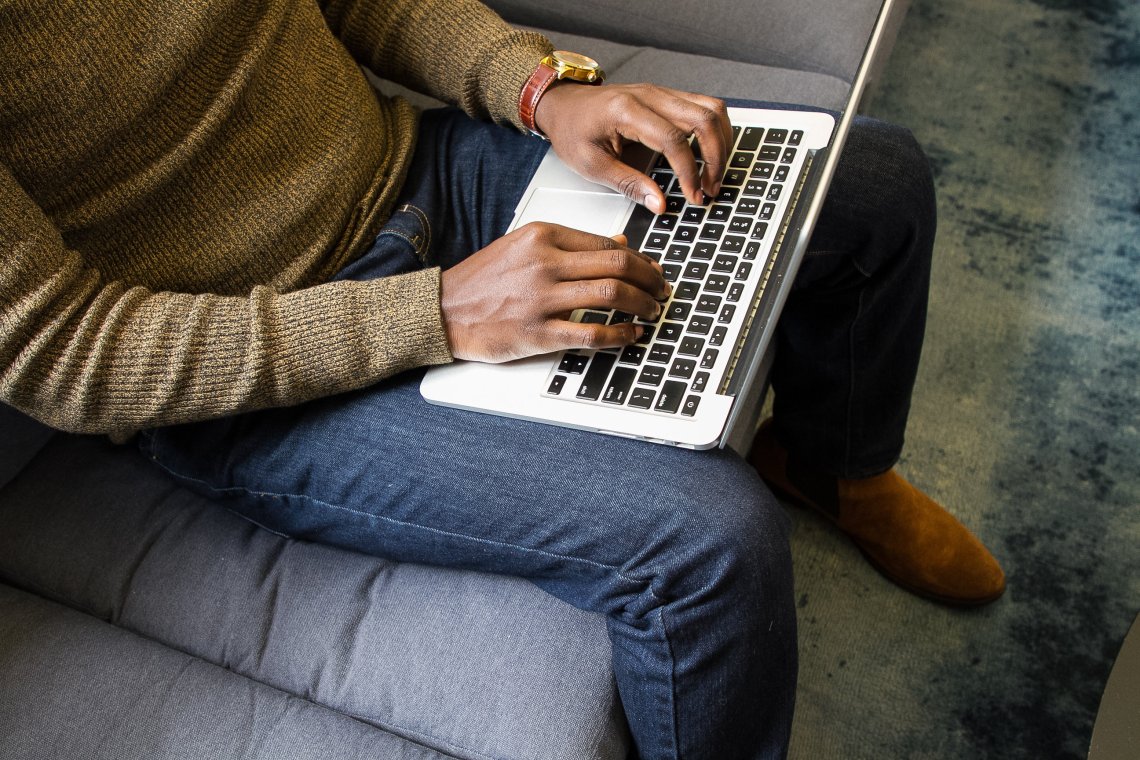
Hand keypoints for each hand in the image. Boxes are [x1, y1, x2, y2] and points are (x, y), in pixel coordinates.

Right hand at [440, 224, 668, 361]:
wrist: (443, 310)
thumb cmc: (482, 280)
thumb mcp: (523, 246)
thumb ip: (570, 244)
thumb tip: (618, 242)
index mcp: (541, 235)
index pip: (606, 242)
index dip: (638, 257)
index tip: (650, 269)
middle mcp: (544, 263)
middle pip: (617, 264)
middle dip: (649, 278)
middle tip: (661, 289)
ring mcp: (541, 298)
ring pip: (611, 295)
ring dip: (641, 304)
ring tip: (651, 310)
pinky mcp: (538, 333)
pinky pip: (592, 333)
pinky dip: (620, 335)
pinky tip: (631, 335)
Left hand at [534, 83, 731, 212]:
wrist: (563, 104)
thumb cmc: (572, 130)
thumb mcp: (592, 165)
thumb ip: (628, 185)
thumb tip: (660, 204)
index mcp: (627, 111)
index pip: (673, 139)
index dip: (689, 172)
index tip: (694, 196)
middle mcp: (650, 95)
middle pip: (703, 118)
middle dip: (715, 157)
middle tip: (711, 188)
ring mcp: (661, 93)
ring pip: (711, 108)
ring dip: (721, 142)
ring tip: (713, 174)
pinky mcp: (667, 97)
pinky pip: (704, 107)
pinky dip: (714, 131)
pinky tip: (709, 155)